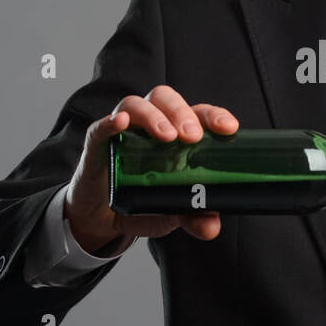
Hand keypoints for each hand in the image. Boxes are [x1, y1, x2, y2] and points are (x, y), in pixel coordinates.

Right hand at [65, 85, 238, 251]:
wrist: (101, 217)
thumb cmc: (140, 202)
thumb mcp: (170, 213)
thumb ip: (192, 217)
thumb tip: (212, 226)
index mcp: (176, 135)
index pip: (197, 114)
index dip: (213, 116)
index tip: (229, 128)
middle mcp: (150, 125)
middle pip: (167, 99)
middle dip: (182, 113)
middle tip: (192, 136)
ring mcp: (123, 131)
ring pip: (136, 104)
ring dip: (153, 116)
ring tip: (166, 136)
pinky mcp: (97, 143)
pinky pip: (101, 127)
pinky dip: (110, 122)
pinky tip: (120, 122)